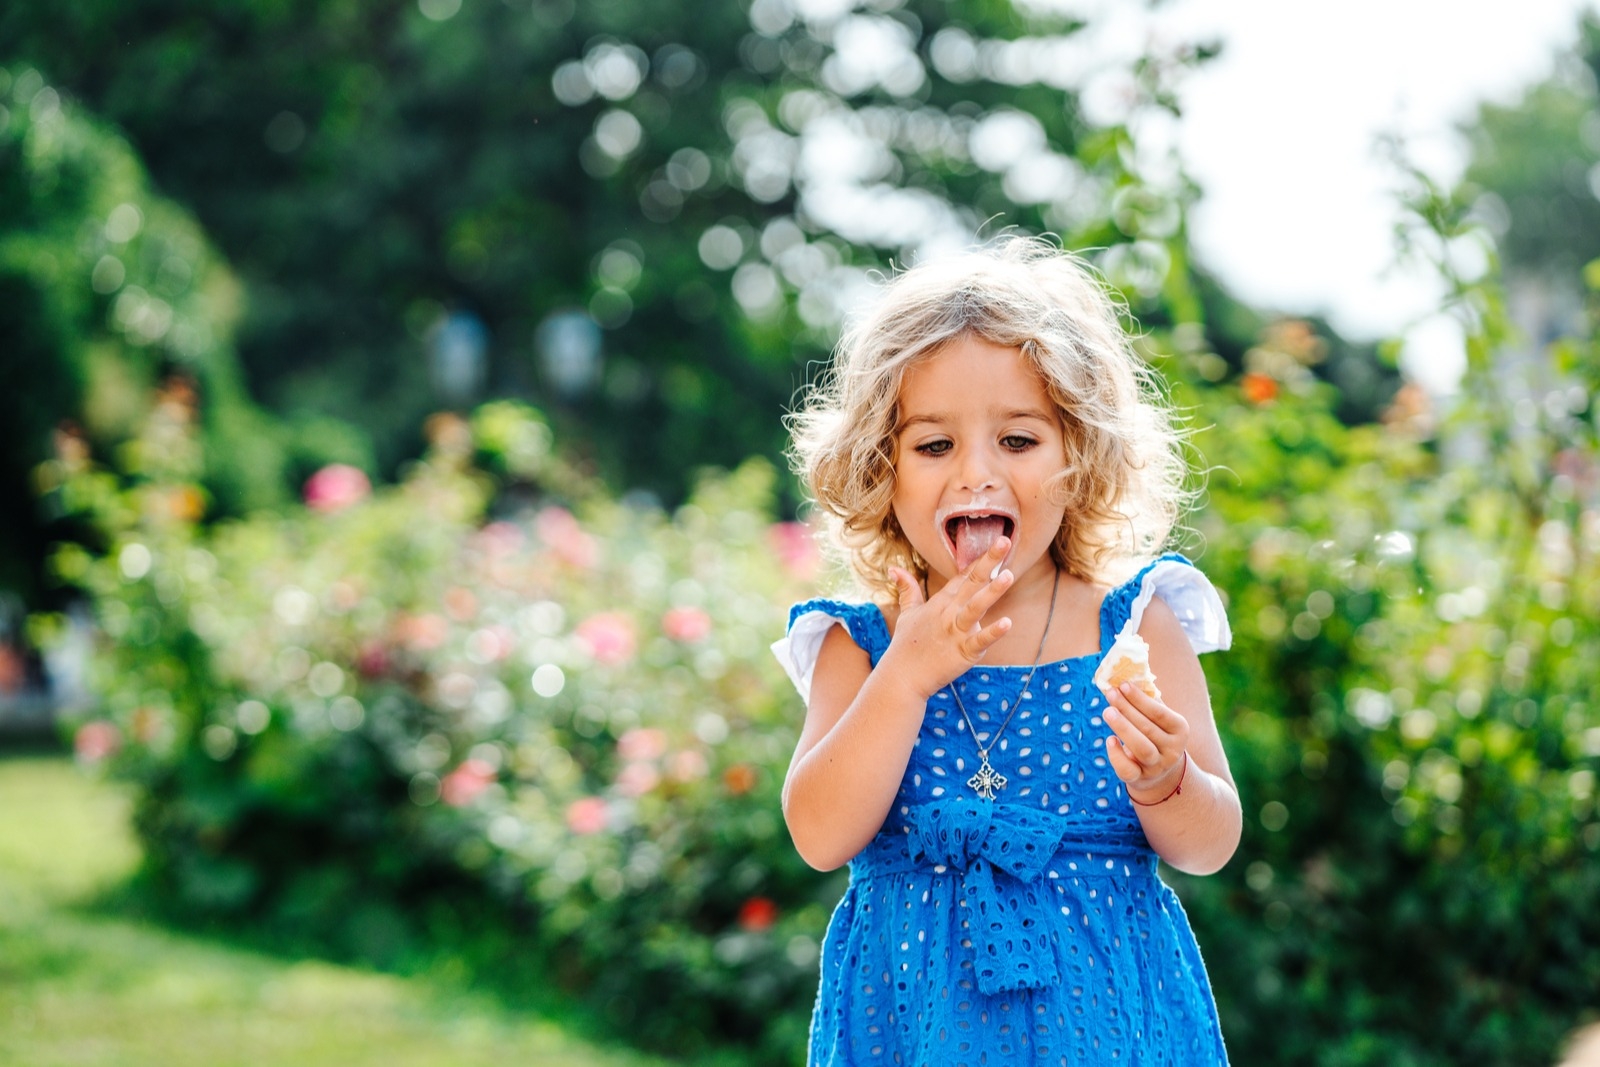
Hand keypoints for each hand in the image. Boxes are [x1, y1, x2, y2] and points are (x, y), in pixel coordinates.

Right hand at [884, 536, 1014, 700]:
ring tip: (1008, 575)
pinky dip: (993, 633)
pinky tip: (1008, 623)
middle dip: (988, 562)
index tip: (998, 542)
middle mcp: (949, 613)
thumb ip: (907, 589)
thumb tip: (894, 568)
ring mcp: (956, 632)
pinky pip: (980, 641)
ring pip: (976, 608)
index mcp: (941, 602)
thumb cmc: (906, 645)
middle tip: (1005, 541)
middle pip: (972, 583)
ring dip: (992, 592)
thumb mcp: (907, 613)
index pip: (964, 576)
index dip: (980, 559)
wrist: (901, 677)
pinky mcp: (962, 653)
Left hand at [1101, 680, 1190, 801]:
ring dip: (1123, 728)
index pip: (1159, 713)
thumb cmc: (1155, 733)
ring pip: (1141, 748)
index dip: (1140, 699)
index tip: (1123, 685)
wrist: (1161, 772)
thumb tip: (1129, 675)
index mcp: (1180, 730)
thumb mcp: (1158, 718)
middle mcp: (1172, 750)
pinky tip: (1109, 740)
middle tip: (1110, 694)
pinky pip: (1128, 770)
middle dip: (1127, 709)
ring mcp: (1157, 767)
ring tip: (1107, 711)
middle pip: (1148, 728)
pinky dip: (1116, 756)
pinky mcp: (1140, 779)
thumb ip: (1148, 699)